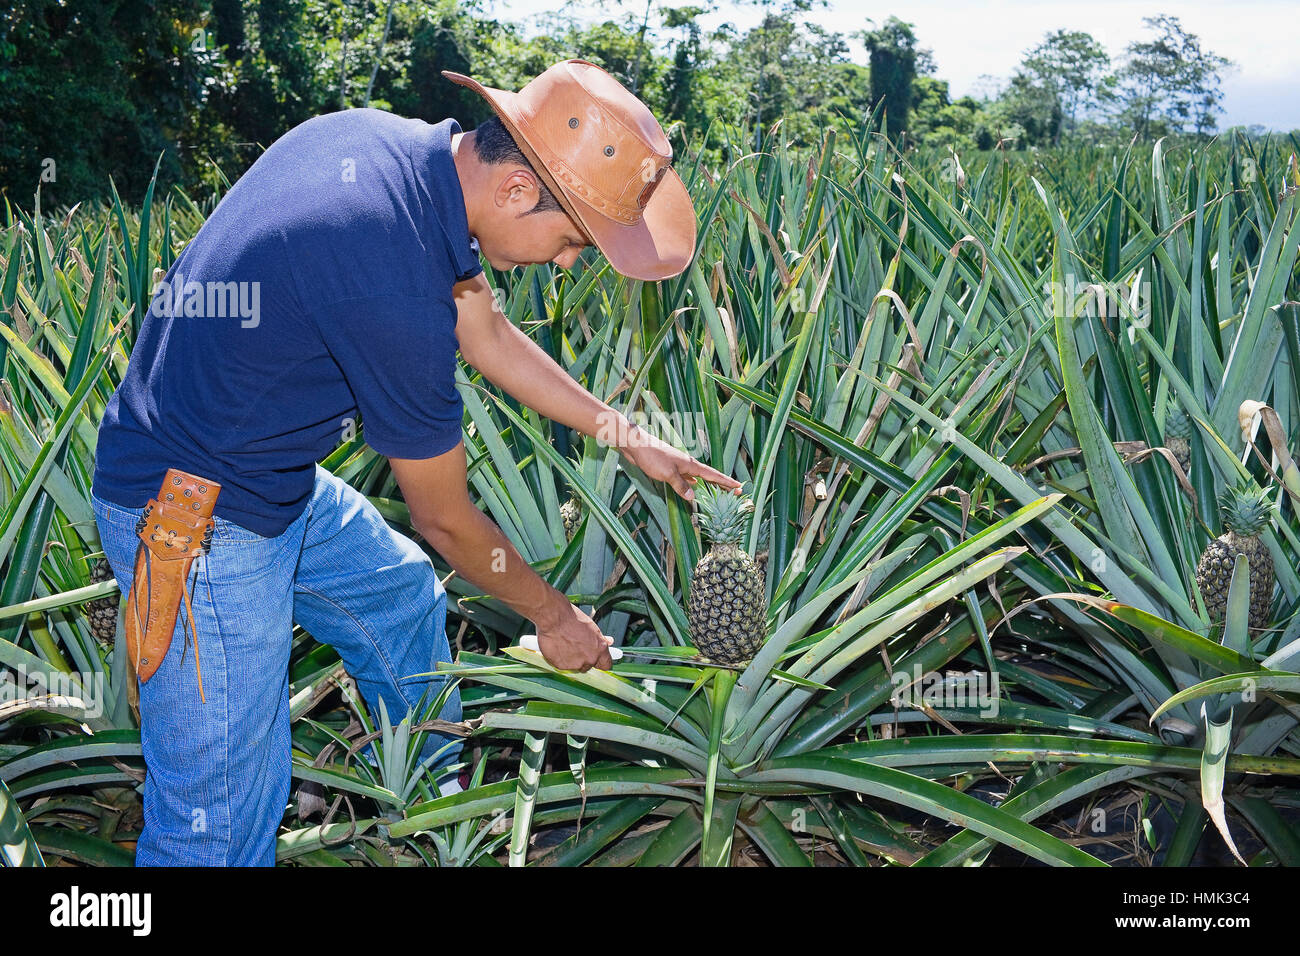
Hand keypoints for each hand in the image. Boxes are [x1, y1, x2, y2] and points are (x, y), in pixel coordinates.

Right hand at [534, 592, 613, 670]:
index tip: (597, 660)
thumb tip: (609, 641)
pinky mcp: (562, 666)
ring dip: (571, 659)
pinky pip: (562, 665)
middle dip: (583, 658)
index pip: (606, 665)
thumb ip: (600, 639)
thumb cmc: (572, 618)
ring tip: (564, 644)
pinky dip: (560, 658)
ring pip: (575, 666)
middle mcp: (590, 658)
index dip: (601, 662)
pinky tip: (557, 647)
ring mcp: (576, 664)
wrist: (554, 618)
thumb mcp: (592, 627)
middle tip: (576, 646)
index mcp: (600, 648)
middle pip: (589, 666)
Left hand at [619, 423, 741, 501]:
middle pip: (709, 476)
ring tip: (717, 493)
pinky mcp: (669, 467)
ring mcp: (679, 465)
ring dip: (707, 485)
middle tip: (735, 493)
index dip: (727, 482)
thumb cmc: (653, 457)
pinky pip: (686, 478)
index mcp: (691, 465)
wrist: (636, 445)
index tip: (740, 487)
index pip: (713, 475)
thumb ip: (681, 486)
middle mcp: (687, 464)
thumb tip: (693, 497)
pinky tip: (692, 487)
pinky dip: (692, 484)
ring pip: (698, 478)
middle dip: (722, 485)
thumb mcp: (668, 474)